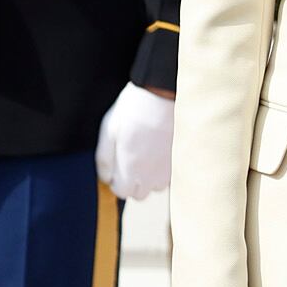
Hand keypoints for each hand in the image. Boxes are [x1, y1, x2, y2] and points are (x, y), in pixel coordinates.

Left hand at [94, 82, 175, 200]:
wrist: (165, 93)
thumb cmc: (134, 109)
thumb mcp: (109, 131)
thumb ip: (104, 159)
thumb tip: (105, 178)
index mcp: (130, 168)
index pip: (122, 192)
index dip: (117, 181)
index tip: (118, 167)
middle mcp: (152, 173)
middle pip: (141, 193)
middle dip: (134, 182)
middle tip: (132, 161)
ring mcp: (170, 167)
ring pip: (158, 185)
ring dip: (151, 177)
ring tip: (149, 155)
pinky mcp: (182, 158)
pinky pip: (172, 173)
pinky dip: (166, 167)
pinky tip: (162, 149)